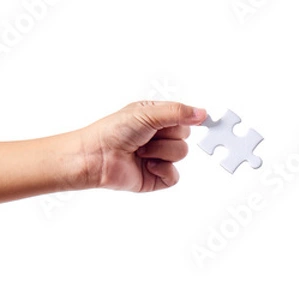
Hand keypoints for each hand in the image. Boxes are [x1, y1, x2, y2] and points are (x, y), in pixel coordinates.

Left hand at [79, 101, 206, 191]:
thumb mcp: (147, 113)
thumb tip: (202, 113)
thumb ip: (177, 112)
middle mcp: (159, 137)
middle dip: (167, 137)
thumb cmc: (113, 131)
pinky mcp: (156, 177)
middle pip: (185, 137)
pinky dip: (162, 170)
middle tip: (146, 136)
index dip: (187, 119)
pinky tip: (146, 165)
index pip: (184, 118)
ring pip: (181, 155)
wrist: (96, 157)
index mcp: (157, 118)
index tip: (201, 120)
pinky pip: (175, 176)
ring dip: (160, 152)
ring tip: (140, 151)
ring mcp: (158, 158)